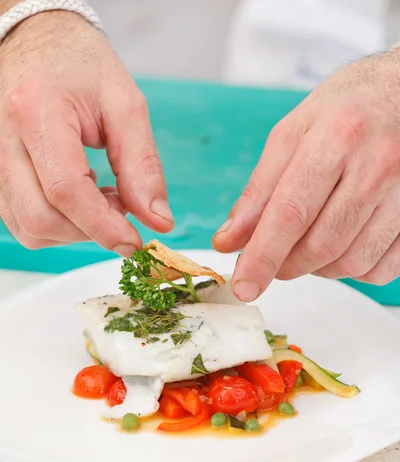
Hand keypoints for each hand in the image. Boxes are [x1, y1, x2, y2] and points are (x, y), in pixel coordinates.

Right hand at [0, 11, 172, 255]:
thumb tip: (157, 222)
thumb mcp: (125, 106)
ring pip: (28, 228)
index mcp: (37, 111)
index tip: (134, 242)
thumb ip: (142, 166)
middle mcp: (3, 139)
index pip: (65, 190)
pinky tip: (79, 196)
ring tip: (101, 196)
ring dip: (74, 230)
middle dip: (89, 231)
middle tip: (121, 208)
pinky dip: (57, 224)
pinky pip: (22, 221)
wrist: (39, 43)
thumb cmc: (82, 67)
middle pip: (40, 219)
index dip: (103, 226)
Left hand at [213, 51, 399, 300]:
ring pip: (351, 263)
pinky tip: (342, 243)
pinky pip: (379, 270)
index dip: (263, 256)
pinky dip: (352, 269)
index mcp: (338, 136)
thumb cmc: (347, 111)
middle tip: (273, 258)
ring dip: (319, 268)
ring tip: (309, 243)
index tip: (245, 286)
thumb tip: (230, 239)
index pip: (292, 212)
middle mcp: (378, 165)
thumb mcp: (294, 133)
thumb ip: (260, 189)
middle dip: (287, 264)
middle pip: (321, 245)